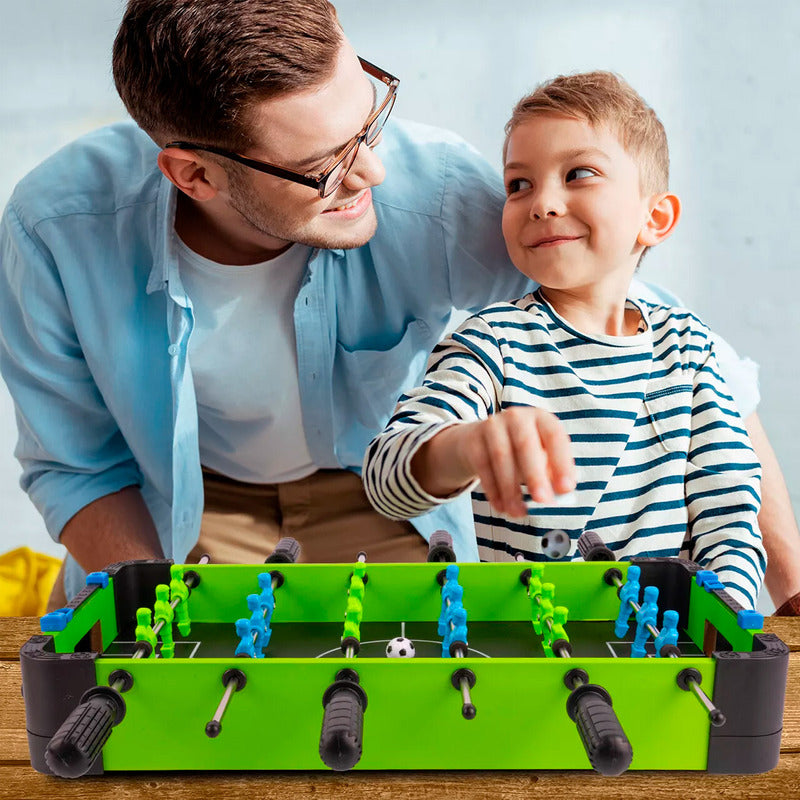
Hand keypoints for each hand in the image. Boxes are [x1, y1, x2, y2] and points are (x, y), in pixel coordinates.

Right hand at [412, 407, 575, 517]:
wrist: (481, 439)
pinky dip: (493, 491)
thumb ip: (551, 473)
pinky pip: (483, 467)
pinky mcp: (473, 441)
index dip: (562, 462)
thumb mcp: (540, 455)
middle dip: (535, 475)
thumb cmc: (521, 451)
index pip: (554, 436)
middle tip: (542, 501)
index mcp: (541, 418)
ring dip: (511, 490)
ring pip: (501, 458)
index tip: (566, 488)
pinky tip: (502, 507)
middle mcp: (517, 417)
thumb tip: (560, 495)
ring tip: (519, 512)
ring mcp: (492, 426)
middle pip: (525, 445)